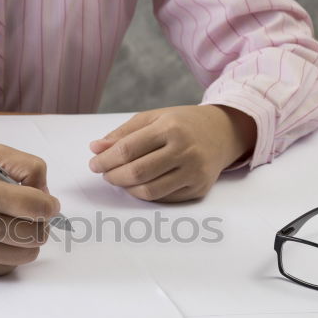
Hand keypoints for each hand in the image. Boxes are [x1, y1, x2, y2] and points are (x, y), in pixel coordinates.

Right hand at [0, 145, 60, 277]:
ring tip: (10, 224)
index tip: (47, 203)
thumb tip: (47, 197)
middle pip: (38, 234)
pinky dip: (9, 252)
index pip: (38, 207)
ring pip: (30, 253)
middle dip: (39, 222)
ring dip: (26, 239)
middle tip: (27, 213)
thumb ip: (28, 167)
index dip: (49, 204)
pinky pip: (12, 265)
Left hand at [88, 105, 256, 202]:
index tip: (94, 164)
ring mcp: (194, 172)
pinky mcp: (198, 189)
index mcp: (170, 128)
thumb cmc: (182, 123)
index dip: (105, 160)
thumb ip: (122, 134)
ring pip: (149, 191)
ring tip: (120, 179)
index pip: (128, 149)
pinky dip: (145, 194)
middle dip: (113, 176)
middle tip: (105, 174)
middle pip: (137, 173)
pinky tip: (139, 185)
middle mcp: (185, 150)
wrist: (222, 133)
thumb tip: (95, 149)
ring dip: (127, 189)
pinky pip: (164, 198)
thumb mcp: (152, 118)